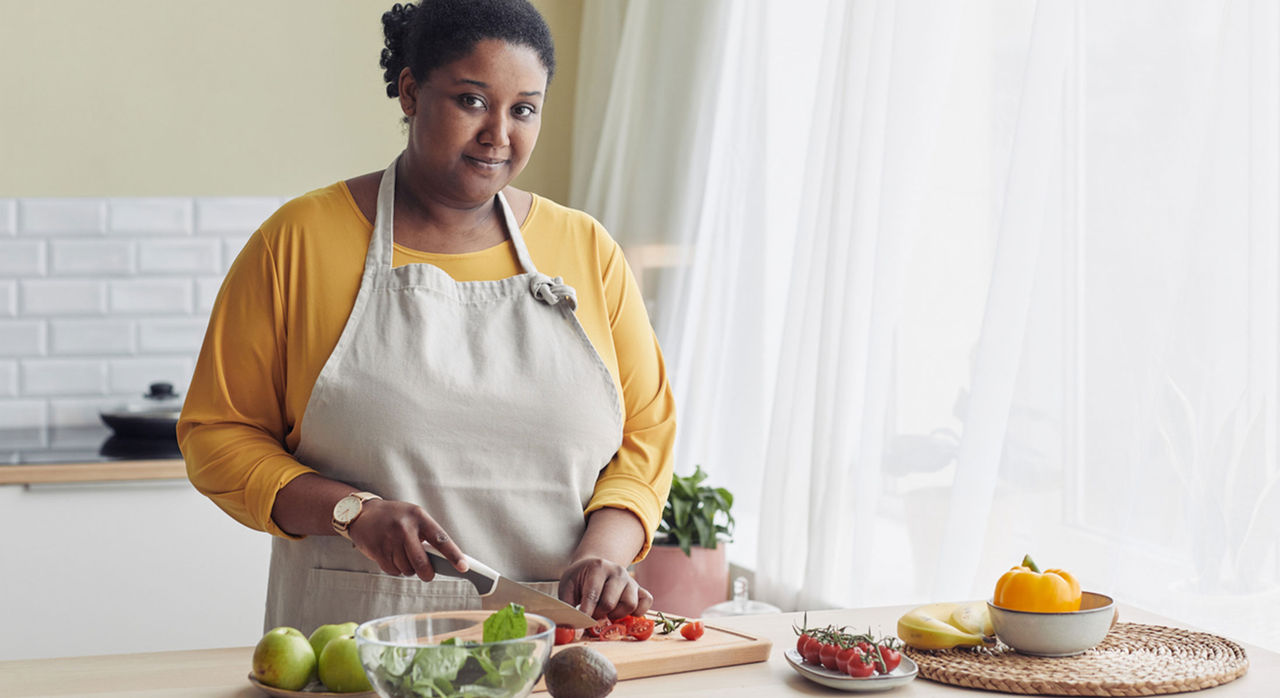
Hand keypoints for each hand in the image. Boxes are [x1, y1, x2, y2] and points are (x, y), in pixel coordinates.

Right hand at [347, 499, 468, 581]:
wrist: (363, 513)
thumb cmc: (395, 517)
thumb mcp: (413, 517)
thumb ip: (427, 535)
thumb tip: (442, 561)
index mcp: (419, 517)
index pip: (441, 539)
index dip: (454, 555)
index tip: (464, 567)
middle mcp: (404, 528)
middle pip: (422, 562)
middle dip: (427, 573)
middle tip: (428, 575)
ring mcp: (389, 539)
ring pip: (407, 568)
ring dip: (408, 569)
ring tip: (403, 556)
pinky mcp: (377, 550)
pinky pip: (393, 571)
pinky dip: (395, 569)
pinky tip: (391, 557)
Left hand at [559, 556, 652, 620]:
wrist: (594, 566)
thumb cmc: (580, 578)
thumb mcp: (568, 586)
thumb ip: (568, 606)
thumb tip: (572, 632)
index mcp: (598, 567)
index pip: (592, 596)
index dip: (585, 615)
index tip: (578, 629)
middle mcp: (617, 571)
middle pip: (610, 603)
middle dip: (598, 615)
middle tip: (591, 615)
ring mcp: (631, 580)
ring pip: (629, 604)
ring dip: (616, 615)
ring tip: (606, 612)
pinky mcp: (640, 589)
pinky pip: (646, 602)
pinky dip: (637, 612)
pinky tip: (623, 612)